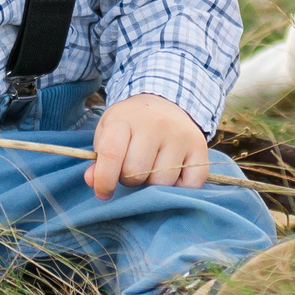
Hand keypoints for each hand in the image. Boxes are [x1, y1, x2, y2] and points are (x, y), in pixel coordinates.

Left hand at [86, 93, 208, 198]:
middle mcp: (156, 124)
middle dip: (130, 180)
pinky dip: (179, 188)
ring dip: (153, 185)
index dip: (104, 180)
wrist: (166, 102)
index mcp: (126, 118)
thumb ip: (99, 159)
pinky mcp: (200, 148)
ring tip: (151, 169)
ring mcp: (180, 135)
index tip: (103, 192)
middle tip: (132, 170)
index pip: (112, 153)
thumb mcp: (109, 132)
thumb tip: (94, 182)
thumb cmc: (131, 124)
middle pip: (137, 172)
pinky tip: (172, 174)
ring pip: (162, 182)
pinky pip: (189, 185)